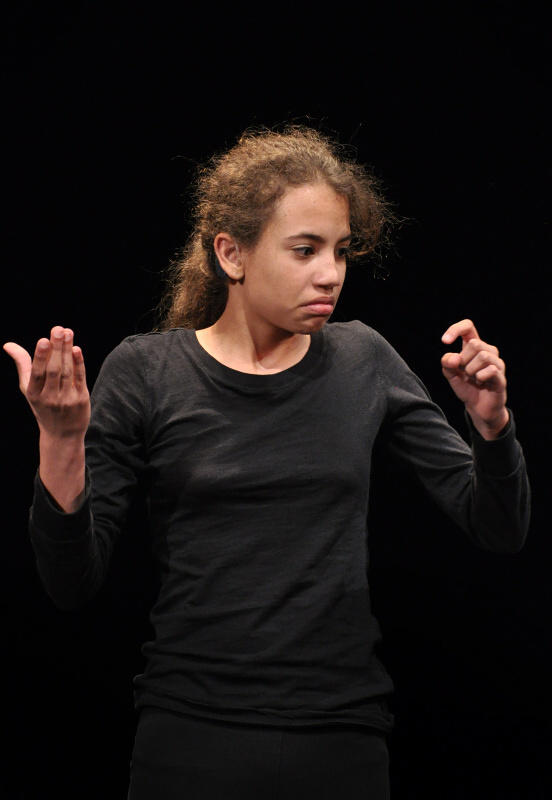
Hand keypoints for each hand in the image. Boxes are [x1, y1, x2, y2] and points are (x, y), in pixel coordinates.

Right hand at [4, 326, 89, 440]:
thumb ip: (22, 364)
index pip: (37, 373)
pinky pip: (80, 378)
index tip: (44, 339)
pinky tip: (76, 349)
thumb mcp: (28, 388)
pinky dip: (79, 363)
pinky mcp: (81, 399)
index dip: (40, 356)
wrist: (62, 434)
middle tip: (59, 329)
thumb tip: (8, 344)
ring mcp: (66, 399)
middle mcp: (49, 397)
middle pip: (53, 370)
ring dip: (68, 351)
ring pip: (67, 372)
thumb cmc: (43, 405)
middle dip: (56, 349)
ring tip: (68, 333)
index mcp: (34, 393)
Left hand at [441, 319, 508, 438]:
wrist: (478, 408)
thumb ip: (447, 364)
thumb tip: (454, 357)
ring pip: (483, 355)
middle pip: (475, 343)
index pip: (468, 326)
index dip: (455, 329)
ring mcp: (497, 363)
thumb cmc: (466, 387)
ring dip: (471, 370)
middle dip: (464, 360)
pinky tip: (480, 383)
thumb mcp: (450, 375)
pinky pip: (490, 370)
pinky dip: (480, 377)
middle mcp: (488, 351)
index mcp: (474, 347)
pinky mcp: (501, 376)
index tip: (444, 341)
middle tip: (464, 372)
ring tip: (473, 378)